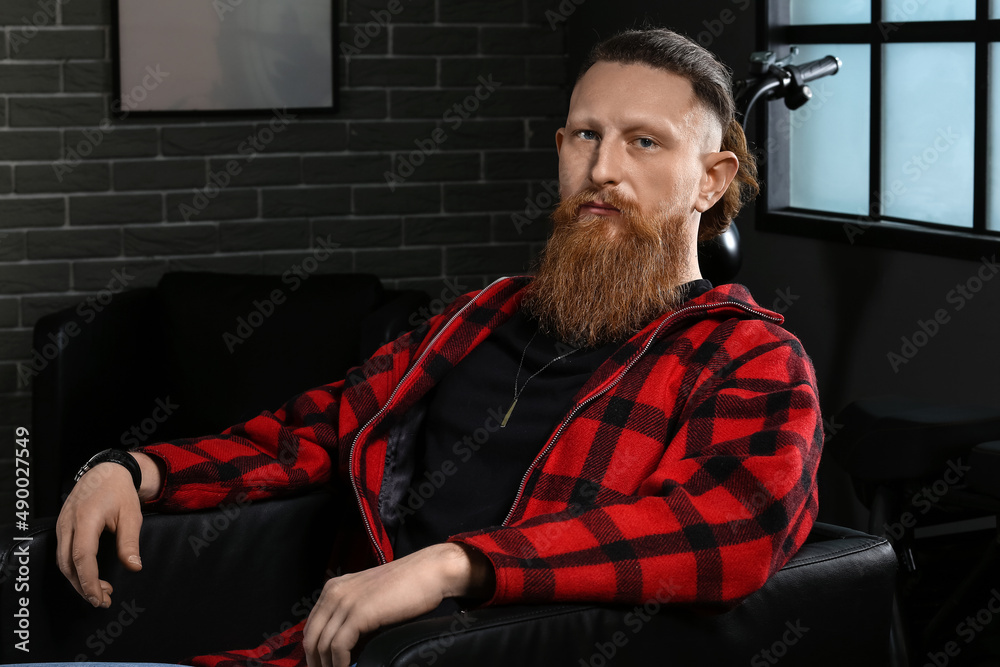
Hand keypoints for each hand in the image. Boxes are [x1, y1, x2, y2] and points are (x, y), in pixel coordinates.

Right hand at [55, 452, 161, 607]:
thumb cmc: (120, 492)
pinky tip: (90, 576)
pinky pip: (63, 554)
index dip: (89, 581)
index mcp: (86, 520)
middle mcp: (68, 525)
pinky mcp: (62, 528)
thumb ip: (130, 542)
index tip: (99, 597)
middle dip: (84, 587)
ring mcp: (62, 526)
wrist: (106, 472)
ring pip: (63, 562)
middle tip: (102, 601)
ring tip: (100, 592)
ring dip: (79, 581)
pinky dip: (75, 569)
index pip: (83, 557)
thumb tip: (134, 567)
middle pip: (68, 564)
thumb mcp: (131, 515)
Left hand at [303, 542, 493, 666]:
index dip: (313, 650)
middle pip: (312, 636)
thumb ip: (352, 613)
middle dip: (317, 660)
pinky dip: (340, 663)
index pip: (312, 625)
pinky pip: (338, 646)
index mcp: (335, 587)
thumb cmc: (407, 585)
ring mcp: (346, 601)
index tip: (321, 664)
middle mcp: (335, 592)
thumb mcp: (370, 596)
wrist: (429, 572)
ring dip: (329, 665)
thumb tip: (344, 644)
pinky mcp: (359, 613)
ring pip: (322, 643)